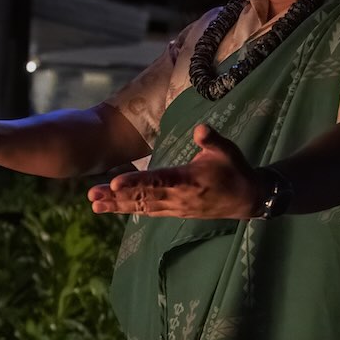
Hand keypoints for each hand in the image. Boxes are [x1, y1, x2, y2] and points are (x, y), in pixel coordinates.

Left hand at [87, 124, 266, 219]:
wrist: (247, 199)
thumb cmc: (235, 170)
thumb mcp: (228, 151)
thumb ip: (212, 140)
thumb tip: (201, 128)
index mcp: (187, 180)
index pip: (157, 181)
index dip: (135, 182)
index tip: (115, 183)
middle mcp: (178, 197)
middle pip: (142, 196)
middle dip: (116, 196)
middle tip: (91, 195)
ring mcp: (175, 207)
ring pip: (142, 206)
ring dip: (117, 205)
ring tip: (94, 204)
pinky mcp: (175, 211)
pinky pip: (148, 211)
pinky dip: (130, 209)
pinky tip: (112, 208)